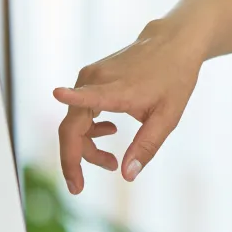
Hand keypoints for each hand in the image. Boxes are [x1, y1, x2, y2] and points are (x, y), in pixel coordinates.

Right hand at [54, 19, 204, 194]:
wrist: (172, 44)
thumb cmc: (173, 79)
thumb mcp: (168, 117)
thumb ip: (146, 146)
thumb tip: (127, 175)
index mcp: (118, 89)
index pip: (92, 94)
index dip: (72, 97)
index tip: (58, 94)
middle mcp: (97, 79)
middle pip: (71, 126)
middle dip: (72, 159)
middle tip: (79, 187)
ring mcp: (90, 76)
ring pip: (73, 121)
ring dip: (85, 146)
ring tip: (111, 162)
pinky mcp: (90, 76)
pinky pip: (78, 110)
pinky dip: (88, 129)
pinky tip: (109, 132)